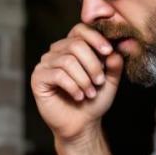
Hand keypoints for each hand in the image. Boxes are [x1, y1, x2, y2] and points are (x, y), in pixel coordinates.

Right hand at [31, 24, 122, 142]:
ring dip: (83, 79)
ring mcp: (45, 64)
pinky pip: (57, 75)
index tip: (109, 52)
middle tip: (99, 82)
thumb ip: (114, 64)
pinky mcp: (38, 78)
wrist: (82, 124)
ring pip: (68, 61)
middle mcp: (56, 51)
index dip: (95, 38)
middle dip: (92, 65)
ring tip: (90, 93)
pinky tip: (79, 96)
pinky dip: (73, 87)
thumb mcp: (109, 80)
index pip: (80, 29)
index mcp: (72, 46)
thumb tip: (118, 48)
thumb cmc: (94, 100)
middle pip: (76, 45)